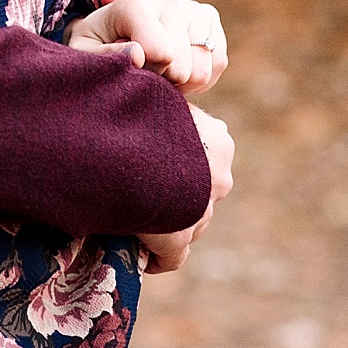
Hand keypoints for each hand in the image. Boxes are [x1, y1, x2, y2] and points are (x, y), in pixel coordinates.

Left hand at [63, 0, 225, 93]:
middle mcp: (168, 0)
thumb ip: (102, 54)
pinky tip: (177, 69)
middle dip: (163, 80)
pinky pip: (217, 63)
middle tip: (145, 73)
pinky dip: (199, 77)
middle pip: (182, 67)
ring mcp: (192, 7)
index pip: (160, 53)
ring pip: (203, 69)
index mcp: (135, 1)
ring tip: (159, 72)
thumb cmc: (99, 35)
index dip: (147, 71)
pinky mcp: (210, 18)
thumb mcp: (85, 47)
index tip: (133, 65)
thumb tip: (137, 55)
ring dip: (182, 82)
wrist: (120, 11)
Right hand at [138, 106, 233, 273]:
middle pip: (199, 192)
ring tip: (134, 216)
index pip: (204, 156)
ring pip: (188, 224)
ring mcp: (202, 213)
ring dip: (167, 223)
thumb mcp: (159, 95)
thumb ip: (166, 103)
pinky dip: (156, 258)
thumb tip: (154, 90)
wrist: (129, 149)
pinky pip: (170, 257)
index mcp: (218, 141)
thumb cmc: (139, 112)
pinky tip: (140, 253)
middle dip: (177, 195)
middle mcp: (218, 177)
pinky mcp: (179, 242)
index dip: (177, 161)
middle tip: (141, 188)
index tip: (153, 161)